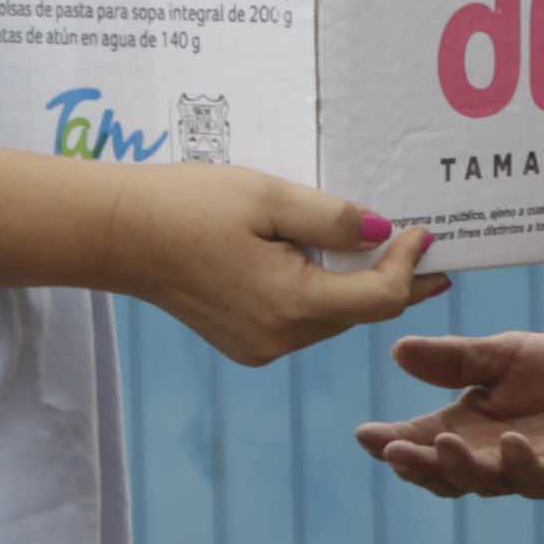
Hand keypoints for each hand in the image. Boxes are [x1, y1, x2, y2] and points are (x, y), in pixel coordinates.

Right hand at [107, 168, 446, 367]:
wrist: (118, 234)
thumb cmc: (188, 206)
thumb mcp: (268, 197)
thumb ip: (333, 218)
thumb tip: (384, 233)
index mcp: (291, 304)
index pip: (379, 297)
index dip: (410, 266)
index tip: (425, 232)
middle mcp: (280, 339)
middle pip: (360, 312)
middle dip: (393, 277)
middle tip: (424, 246)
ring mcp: (260, 347)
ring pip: (332, 317)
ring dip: (356, 284)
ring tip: (379, 247)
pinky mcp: (244, 342)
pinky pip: (302, 319)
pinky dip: (321, 291)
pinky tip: (324, 260)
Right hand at [352, 330, 543, 499]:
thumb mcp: (503, 354)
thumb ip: (455, 359)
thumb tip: (398, 349)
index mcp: (471, 429)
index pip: (422, 441)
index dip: (393, 442)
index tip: (364, 435)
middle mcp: (496, 457)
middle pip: (448, 473)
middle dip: (418, 464)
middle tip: (392, 451)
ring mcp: (535, 470)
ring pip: (490, 482)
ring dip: (462, 467)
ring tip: (441, 445)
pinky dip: (524, 464)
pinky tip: (510, 444)